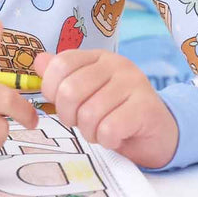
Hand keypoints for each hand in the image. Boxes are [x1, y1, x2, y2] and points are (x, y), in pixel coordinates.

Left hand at [33, 49, 177, 169]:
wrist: (158, 133)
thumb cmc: (116, 113)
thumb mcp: (86, 93)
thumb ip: (62, 77)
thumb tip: (39, 61)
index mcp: (98, 57)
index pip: (61, 64)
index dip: (51, 90)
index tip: (63, 105)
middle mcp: (117, 64)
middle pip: (70, 91)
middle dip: (69, 116)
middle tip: (82, 123)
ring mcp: (134, 83)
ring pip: (89, 114)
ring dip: (90, 132)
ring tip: (101, 131)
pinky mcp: (145, 107)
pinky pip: (109, 128)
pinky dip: (106, 140)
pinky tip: (115, 138)